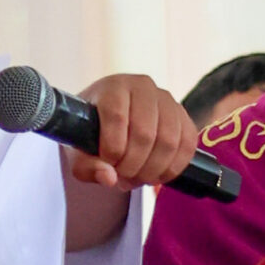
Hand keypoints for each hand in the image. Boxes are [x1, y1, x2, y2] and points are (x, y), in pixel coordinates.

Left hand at [62, 74, 197, 250]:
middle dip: (133, 165)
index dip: (113, 150)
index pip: (117, 117)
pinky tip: (156, 176)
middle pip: (145, 133)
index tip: (108, 165)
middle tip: (122, 178)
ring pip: (169, 141)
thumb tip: (109, 178)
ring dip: (153, 170)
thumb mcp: (77, 151)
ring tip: (137, 178)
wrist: (110, 120)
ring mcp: (166, 99)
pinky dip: (173, 168)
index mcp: (113, 87)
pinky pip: (187, 145)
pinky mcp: (183, 115)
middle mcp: (143, 86)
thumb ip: (85, 166)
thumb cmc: (91, 134)